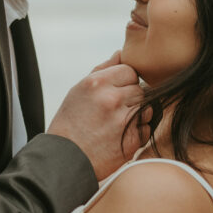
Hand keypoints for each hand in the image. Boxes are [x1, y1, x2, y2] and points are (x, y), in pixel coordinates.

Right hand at [47, 52, 150, 181]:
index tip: (114, 93)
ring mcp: (123, 120)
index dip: (124, 82)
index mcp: (96, 83)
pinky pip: (147, 128)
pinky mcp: (132, 140)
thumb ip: (102, 69)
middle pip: (140, 89)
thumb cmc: (70, 123)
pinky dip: (137, 133)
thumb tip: (122, 53)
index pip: (129, 70)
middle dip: (131, 99)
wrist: (65, 160)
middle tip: (113, 112)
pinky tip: (119, 137)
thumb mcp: (78, 90)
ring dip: (137, 115)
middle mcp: (111, 98)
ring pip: (147, 108)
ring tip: (117, 124)